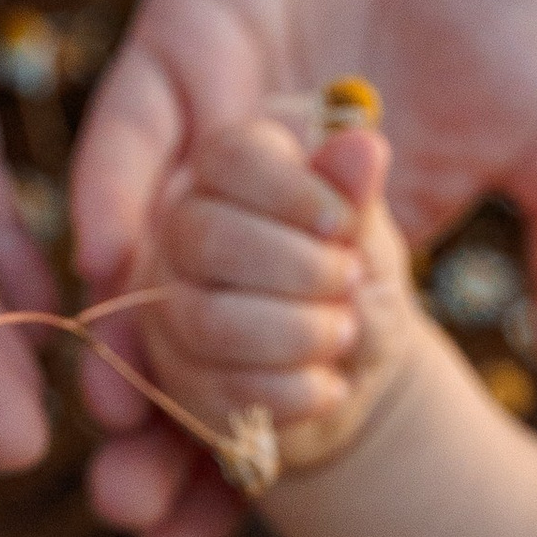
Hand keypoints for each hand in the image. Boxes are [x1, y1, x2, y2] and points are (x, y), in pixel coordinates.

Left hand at [72, 0, 536, 536]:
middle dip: (153, 440)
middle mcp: (236, 223)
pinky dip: (118, 196)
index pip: (263, 394)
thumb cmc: (510, 5)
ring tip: (113, 429)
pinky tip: (107, 266)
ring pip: (133, 262)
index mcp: (323, 268)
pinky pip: (130, 135)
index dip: (230, 479)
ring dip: (117, 341)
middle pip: (176, 352)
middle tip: (135, 522)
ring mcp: (196, 140)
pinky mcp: (171, 53)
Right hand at [135, 113, 422, 482]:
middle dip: (298, 266)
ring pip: (208, 319)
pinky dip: (294, 390)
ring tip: (345, 332)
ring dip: (299, 331)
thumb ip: (354, 193)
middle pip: (202, 236)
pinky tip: (328, 383)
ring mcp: (169, 312)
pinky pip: (221, 390)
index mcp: (226, 176)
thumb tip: (363, 146)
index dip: (291, 190)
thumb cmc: (353, 280)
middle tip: (350, 281)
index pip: (228, 158)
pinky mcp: (179, 383)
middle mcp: (179, 237)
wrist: (354, 367)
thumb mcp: (367, 233)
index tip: (345, 223)